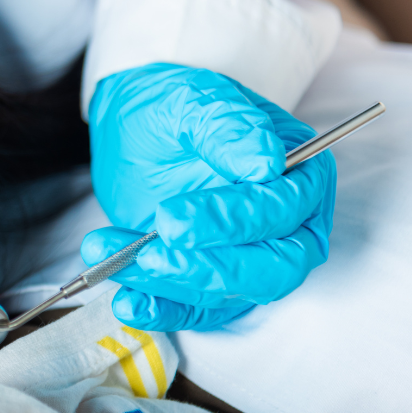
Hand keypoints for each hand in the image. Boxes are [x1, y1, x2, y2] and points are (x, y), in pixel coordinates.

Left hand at [83, 63, 334, 330]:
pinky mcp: (214, 281)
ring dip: (168, 284)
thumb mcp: (194, 100)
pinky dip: (161, 311)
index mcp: (301, 174)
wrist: (140, 124)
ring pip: (230, 293)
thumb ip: (228, 127)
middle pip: (272, 268)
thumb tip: (266, 162)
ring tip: (111, 260)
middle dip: (208, 267)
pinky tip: (126, 302)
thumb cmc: (176, 107)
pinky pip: (197, 311)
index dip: (230, 220)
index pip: (280, 210)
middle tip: (149, 252)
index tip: (170, 217)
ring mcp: (252, 258)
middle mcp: (288, 225)